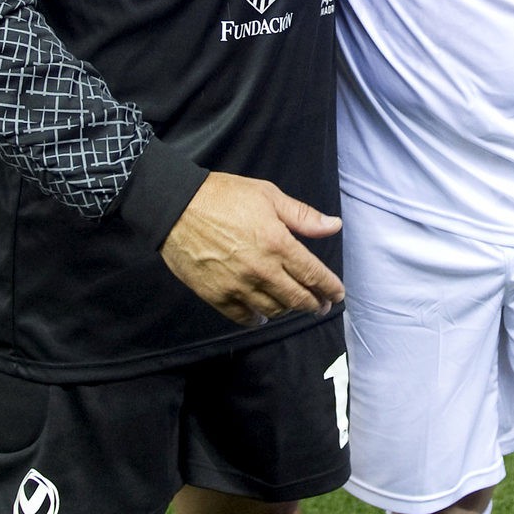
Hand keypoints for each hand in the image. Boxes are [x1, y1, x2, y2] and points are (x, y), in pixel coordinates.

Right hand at [160, 171, 343, 325]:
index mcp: (277, 243)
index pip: (313, 274)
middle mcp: (261, 269)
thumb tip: (333, 226)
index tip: (337, 294)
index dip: (329, 287)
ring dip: (288, 309)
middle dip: (314, 304)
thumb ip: (303, 216)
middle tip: (321, 305)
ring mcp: (238, 286)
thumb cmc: (224, 196)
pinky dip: (258, 318)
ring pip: (274, 309)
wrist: (176, 207)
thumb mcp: (268, 195)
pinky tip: (263, 313)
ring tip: (293, 305)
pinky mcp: (216, 295)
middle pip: (297, 298)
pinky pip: (244, 317)